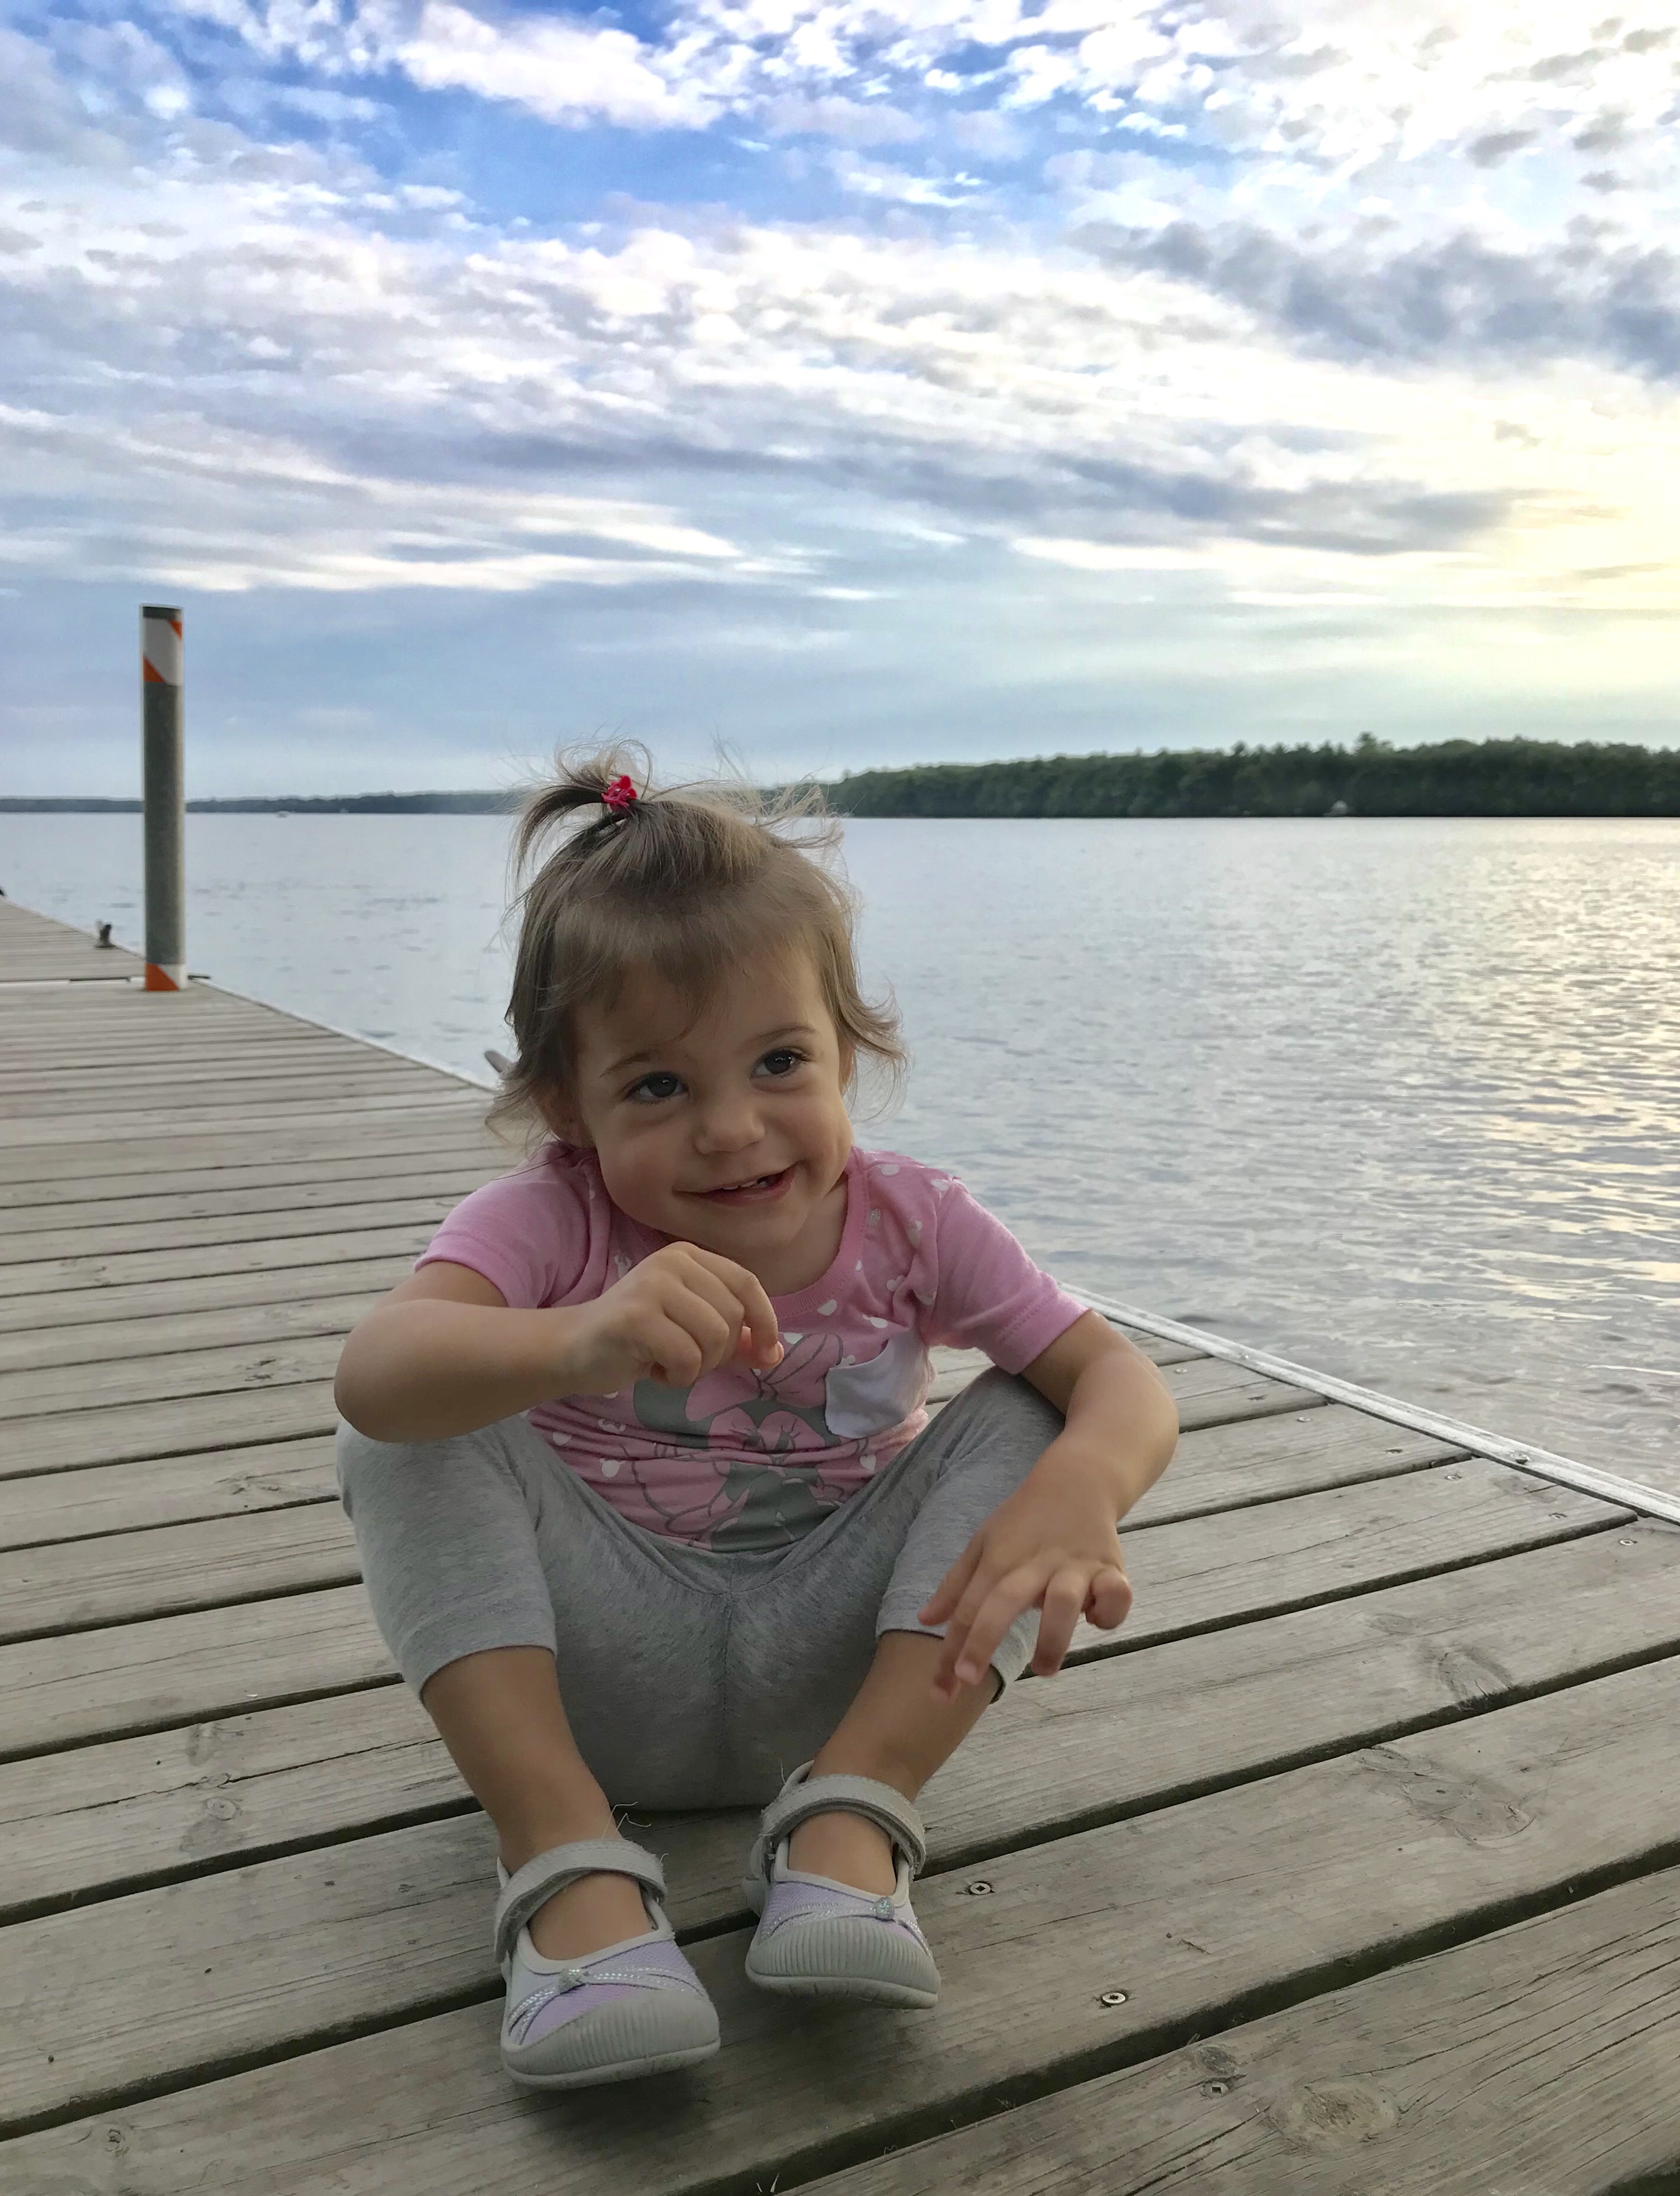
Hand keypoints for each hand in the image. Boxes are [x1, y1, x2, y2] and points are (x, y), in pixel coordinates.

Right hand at [561, 1243, 781, 1394]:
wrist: (573, 1348)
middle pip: (732, 1316)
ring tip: (667, 1362)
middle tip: (686, 1359)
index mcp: (688, 1256)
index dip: (765, 1320)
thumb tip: (776, 1353)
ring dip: (698, 1366)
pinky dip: (677, 1377)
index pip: (747, 1283)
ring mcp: (652, 1286)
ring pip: (715, 1337)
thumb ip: (734, 1338)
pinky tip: (651, 1369)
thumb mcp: (692, 1331)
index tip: (767, 1352)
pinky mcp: (636, 1317)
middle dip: (719, 1353)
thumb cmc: (637, 1340)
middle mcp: (672, 1262)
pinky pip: (687, 1358)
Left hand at [918, 1442, 1132, 1698]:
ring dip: (1052, 1640)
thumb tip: (924, 1620)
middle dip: (984, 1642)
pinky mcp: (1110, 1569)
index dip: (952, 1651)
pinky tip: (1094, 1619)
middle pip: (1004, 1601)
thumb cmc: (1023, 1520)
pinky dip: (1108, 1612)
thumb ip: (955, 1586)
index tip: (940, 1691)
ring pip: (1063, 1601)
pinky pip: (1114, 1595)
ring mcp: (1074, 1566)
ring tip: (1043, 1670)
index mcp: (1000, 1560)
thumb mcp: (982, 1544)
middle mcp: (1035, 1564)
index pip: (970, 1609)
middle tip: (969, 1680)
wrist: (1077, 1481)